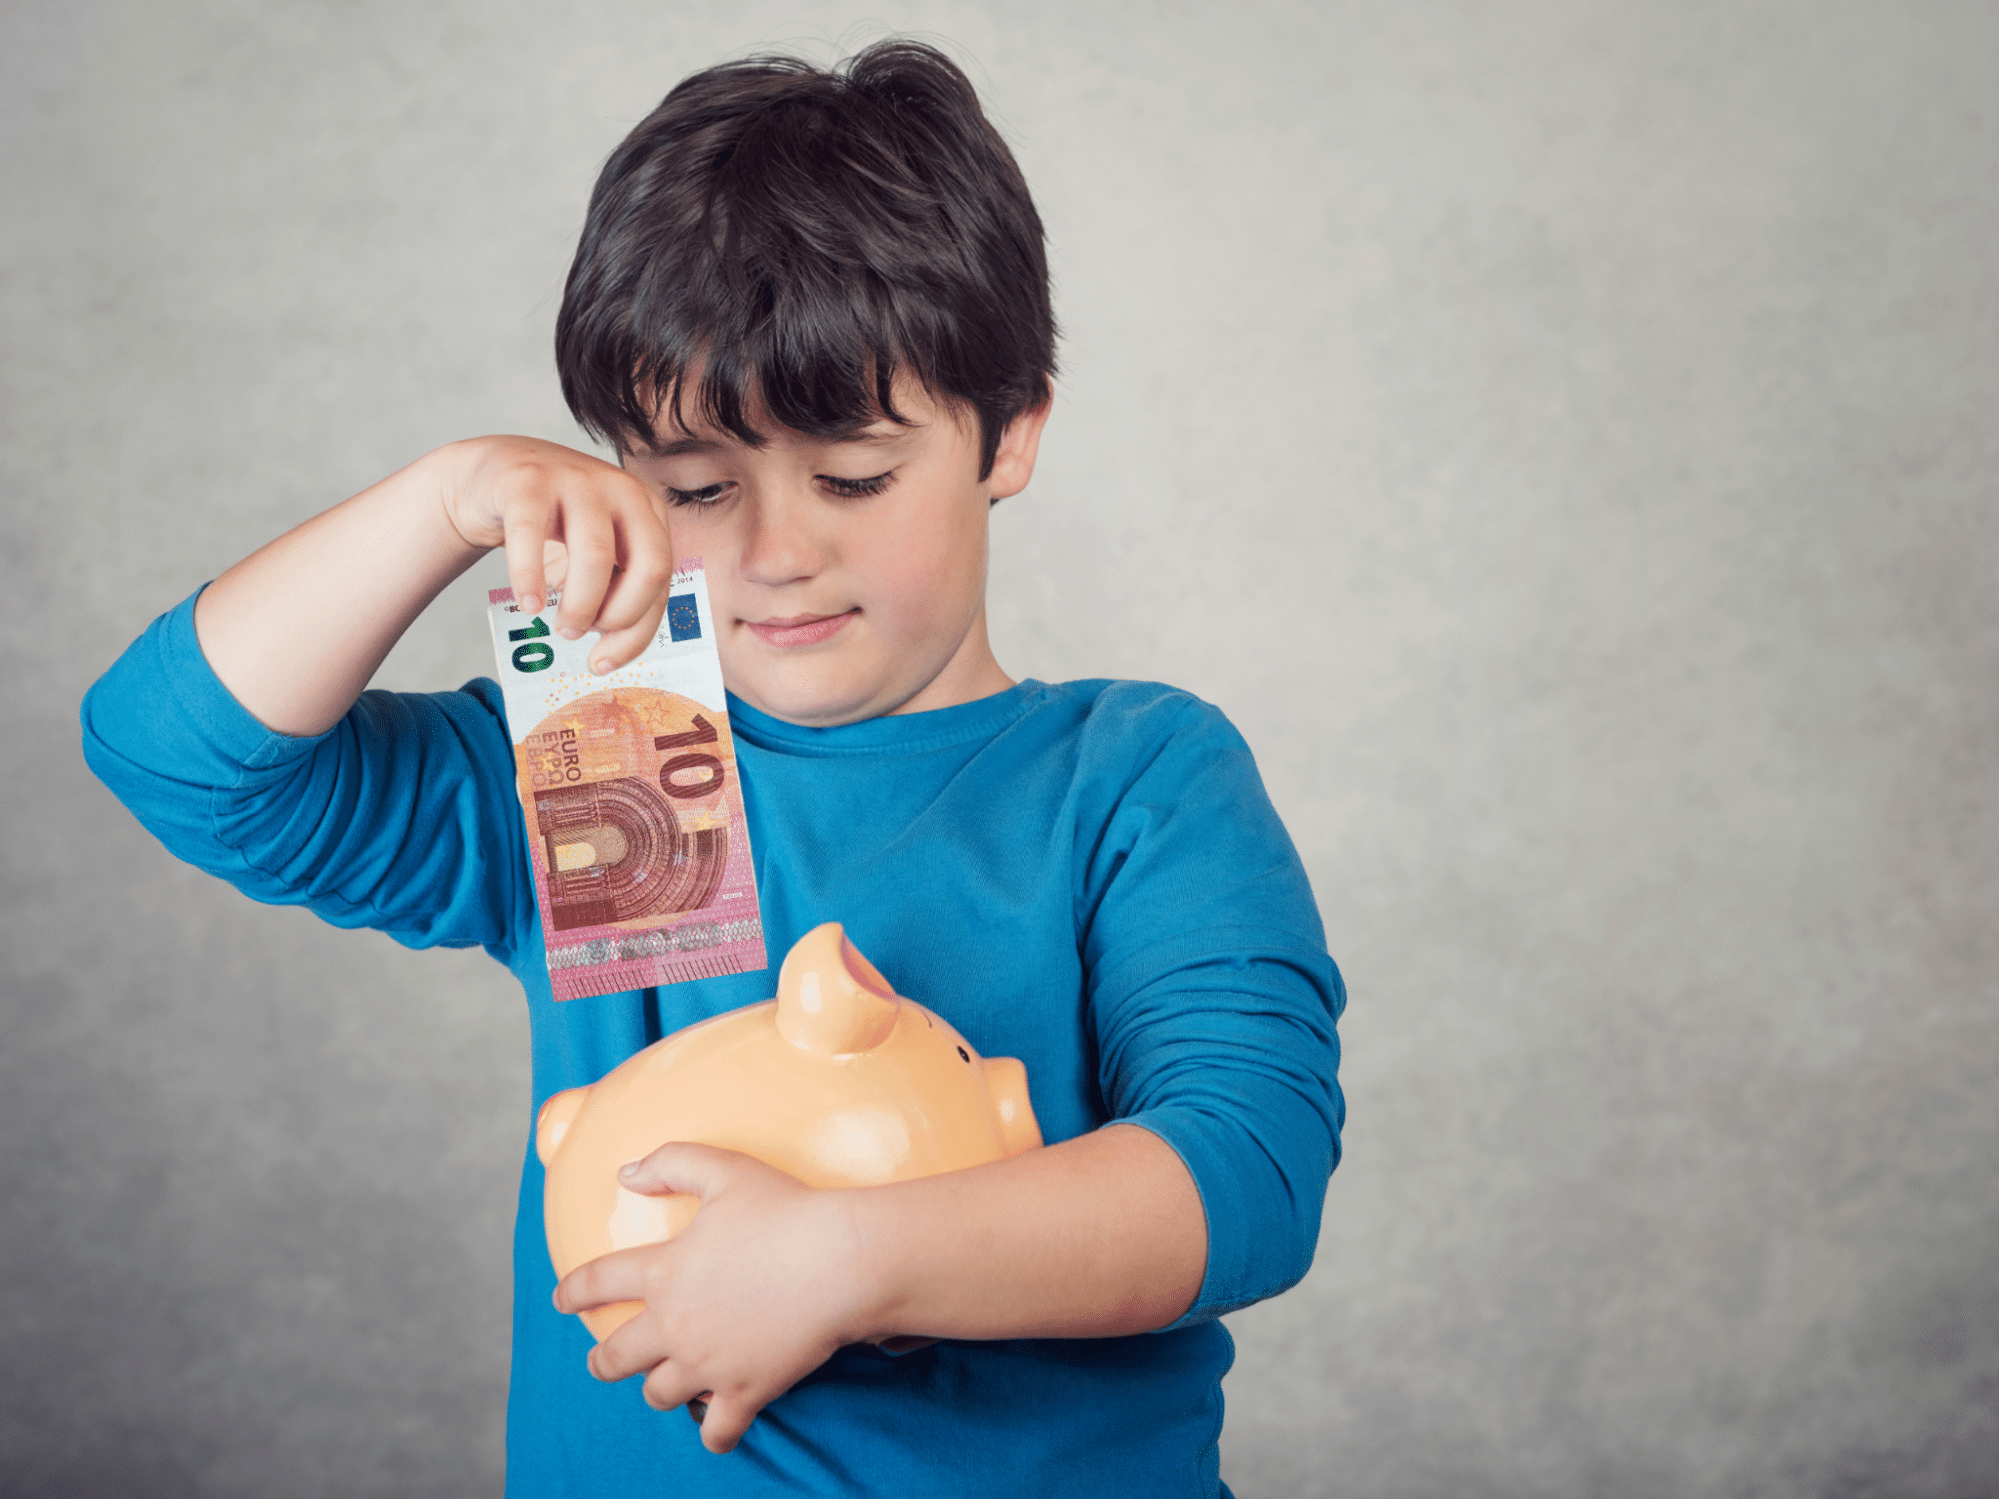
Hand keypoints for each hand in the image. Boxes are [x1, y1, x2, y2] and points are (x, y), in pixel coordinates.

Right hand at [441, 435, 673, 673]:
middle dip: (619, 616)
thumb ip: (615, 592)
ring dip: (579, 605)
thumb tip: (614, 651)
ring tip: (558, 624)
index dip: (637, 631)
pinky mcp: (527, 482)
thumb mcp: (596, 556)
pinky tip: (529, 604)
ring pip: (595, 556)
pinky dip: (530, 579)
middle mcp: (623, 490)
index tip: (605, 662)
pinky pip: (532, 537)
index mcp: (649, 510)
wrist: (494, 474)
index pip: (662, 581)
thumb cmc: (552, 525)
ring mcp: (577, 480)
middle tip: (582, 635)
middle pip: (649, 566)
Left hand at [553, 1144, 883, 1454]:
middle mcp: (674, 1324)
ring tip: (662, 1385)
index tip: (562, 1300)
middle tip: (602, 1361)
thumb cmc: (786, 1210)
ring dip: (656, 1389)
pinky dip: (714, 1432)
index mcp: (663, 1272)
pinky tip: (717, 1424)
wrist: (840, 1261)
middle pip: (615, 1357)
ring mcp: (707, 1364)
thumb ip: (670, 1163)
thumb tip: (626, 1173)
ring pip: (658, 1394)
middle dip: (603, 1361)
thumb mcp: (725, 1170)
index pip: (597, 1282)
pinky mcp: (745, 1391)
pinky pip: (716, 1432)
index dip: (573, 1291)